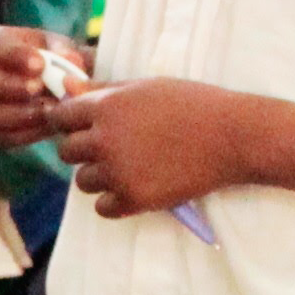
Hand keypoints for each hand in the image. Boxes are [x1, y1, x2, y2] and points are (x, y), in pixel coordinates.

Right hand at [0, 25, 92, 150]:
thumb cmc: (56, 62)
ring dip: (15, 114)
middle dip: (5, 85)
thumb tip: (70, 60)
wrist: (60, 91)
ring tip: (47, 111)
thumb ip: (67, 54)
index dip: (13, 55)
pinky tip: (46, 126)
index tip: (40, 65)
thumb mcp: (65, 51)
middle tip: (37, 88)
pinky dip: (23, 134)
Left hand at [54, 77, 251, 217]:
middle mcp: (105, 139)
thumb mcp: (146, 88)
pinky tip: (135, 186)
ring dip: (99, 176)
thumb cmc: (192, 104)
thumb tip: (64, 87)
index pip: (61, 117)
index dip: (72, 122)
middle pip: (66, 152)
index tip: (88, 126)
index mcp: (106, 107)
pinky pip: (102, 208)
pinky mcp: (134, 199)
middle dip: (84, 150)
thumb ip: (103, 91)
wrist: (233, 136)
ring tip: (129, 167)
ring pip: (82, 181)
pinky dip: (114, 201)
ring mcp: (118, 172)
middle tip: (113, 148)